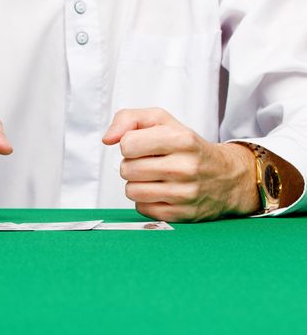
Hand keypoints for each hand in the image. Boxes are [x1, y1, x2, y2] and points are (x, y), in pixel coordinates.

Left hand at [102, 108, 259, 221]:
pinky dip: (145, 200)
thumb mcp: (162, 121)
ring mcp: (184, 194)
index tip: (143, 145)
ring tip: (155, 177)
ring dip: (136, 183)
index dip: (129, 144)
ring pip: (131, 191)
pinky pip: (141, 208)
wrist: (228, 177)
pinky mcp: (180, 215)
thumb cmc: (187, 146)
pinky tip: (162, 192)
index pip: (127, 144)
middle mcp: (185, 167)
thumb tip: (107, 139)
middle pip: (126, 169)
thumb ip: (129, 119)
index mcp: (181, 139)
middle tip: (150, 162)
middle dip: (132, 164)